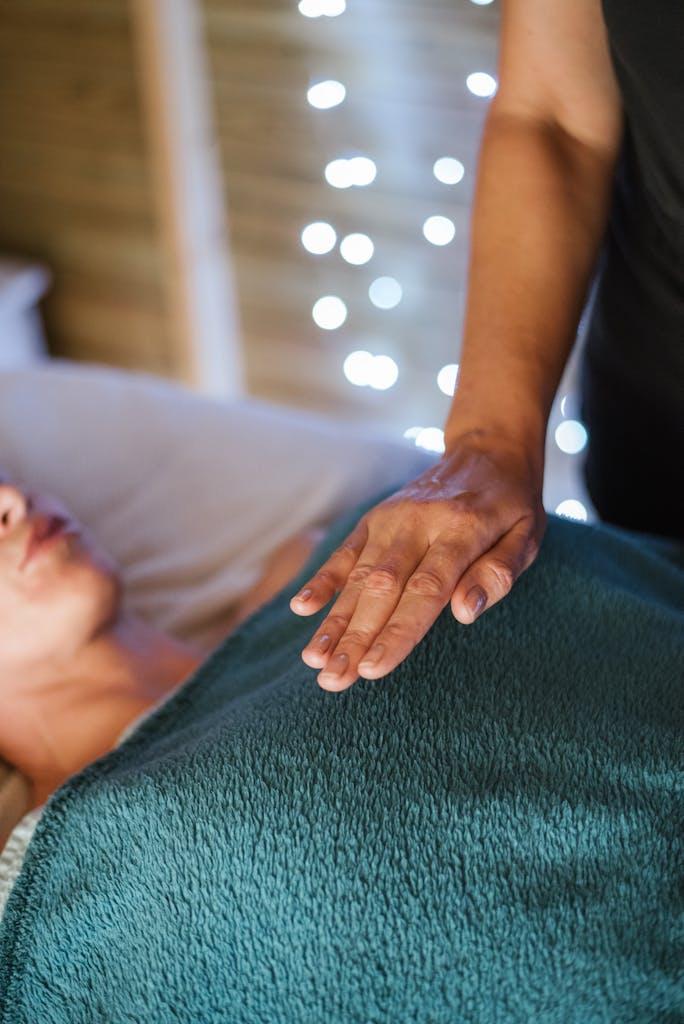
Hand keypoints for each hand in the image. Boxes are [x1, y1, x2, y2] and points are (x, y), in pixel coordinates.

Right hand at [290, 433, 545, 690]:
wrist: (487, 450)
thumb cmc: (511, 505)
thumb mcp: (527, 535)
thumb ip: (499, 573)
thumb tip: (464, 612)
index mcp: (462, 529)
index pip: (426, 589)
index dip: (397, 631)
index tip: (373, 669)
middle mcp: (419, 522)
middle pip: (382, 587)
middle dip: (355, 636)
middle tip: (333, 681)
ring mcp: (391, 518)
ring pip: (357, 575)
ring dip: (335, 620)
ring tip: (315, 661)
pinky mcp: (374, 519)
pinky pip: (345, 552)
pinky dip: (322, 580)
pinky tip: (301, 609)